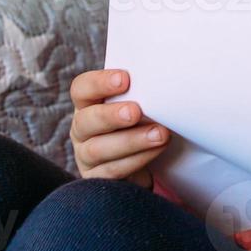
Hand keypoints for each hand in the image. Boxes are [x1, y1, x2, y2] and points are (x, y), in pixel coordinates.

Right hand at [70, 69, 169, 187]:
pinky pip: (112, 171)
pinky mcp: (98, 178)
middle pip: (86, 121)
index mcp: (89, 103)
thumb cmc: (141, 118)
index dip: (99, 83)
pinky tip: (156, 150)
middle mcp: (83, 129)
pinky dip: (137, 160)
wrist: (146, 155)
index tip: (125, 79)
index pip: (81, 89)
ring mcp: (86, 155)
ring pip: (99, 149)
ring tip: (159, 134)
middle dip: (111, 116)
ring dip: (131, 141)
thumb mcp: (139, 100)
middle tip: (135, 111)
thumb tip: (168, 72)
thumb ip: (143, 89)